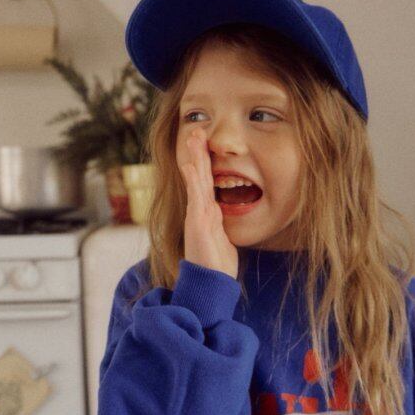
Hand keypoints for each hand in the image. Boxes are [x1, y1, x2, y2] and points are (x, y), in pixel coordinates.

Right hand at [179, 126, 238, 280]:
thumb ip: (222, 228)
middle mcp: (200, 212)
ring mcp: (197, 216)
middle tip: (196, 129)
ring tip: (193, 137)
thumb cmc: (217, 267)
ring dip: (195, 157)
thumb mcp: (223, 241)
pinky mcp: (198, 223)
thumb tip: (222, 218)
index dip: (204, 162)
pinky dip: (193, 180)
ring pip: (196, 180)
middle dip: (197, 152)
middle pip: (198, 175)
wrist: (210, 285)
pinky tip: (191, 165)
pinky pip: (196, 196)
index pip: (205, 182)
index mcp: (207, 214)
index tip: (204, 143)